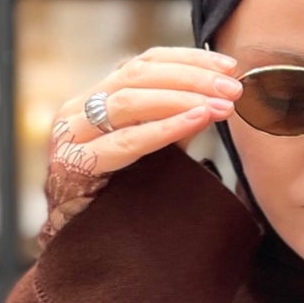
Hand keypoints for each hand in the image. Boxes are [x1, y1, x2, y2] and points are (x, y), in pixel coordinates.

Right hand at [42, 46, 242, 241]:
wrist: (76, 243)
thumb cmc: (116, 195)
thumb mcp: (150, 149)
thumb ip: (175, 121)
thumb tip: (219, 99)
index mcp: (95, 98)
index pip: (144, 62)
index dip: (188, 59)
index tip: (229, 66)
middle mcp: (77, 109)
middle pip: (138, 75)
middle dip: (192, 77)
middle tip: (233, 88)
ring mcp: (71, 136)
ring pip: (130, 101)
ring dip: (183, 99)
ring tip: (221, 106)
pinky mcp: (73, 164)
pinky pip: (125, 142)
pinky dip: (164, 128)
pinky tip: (196, 120)